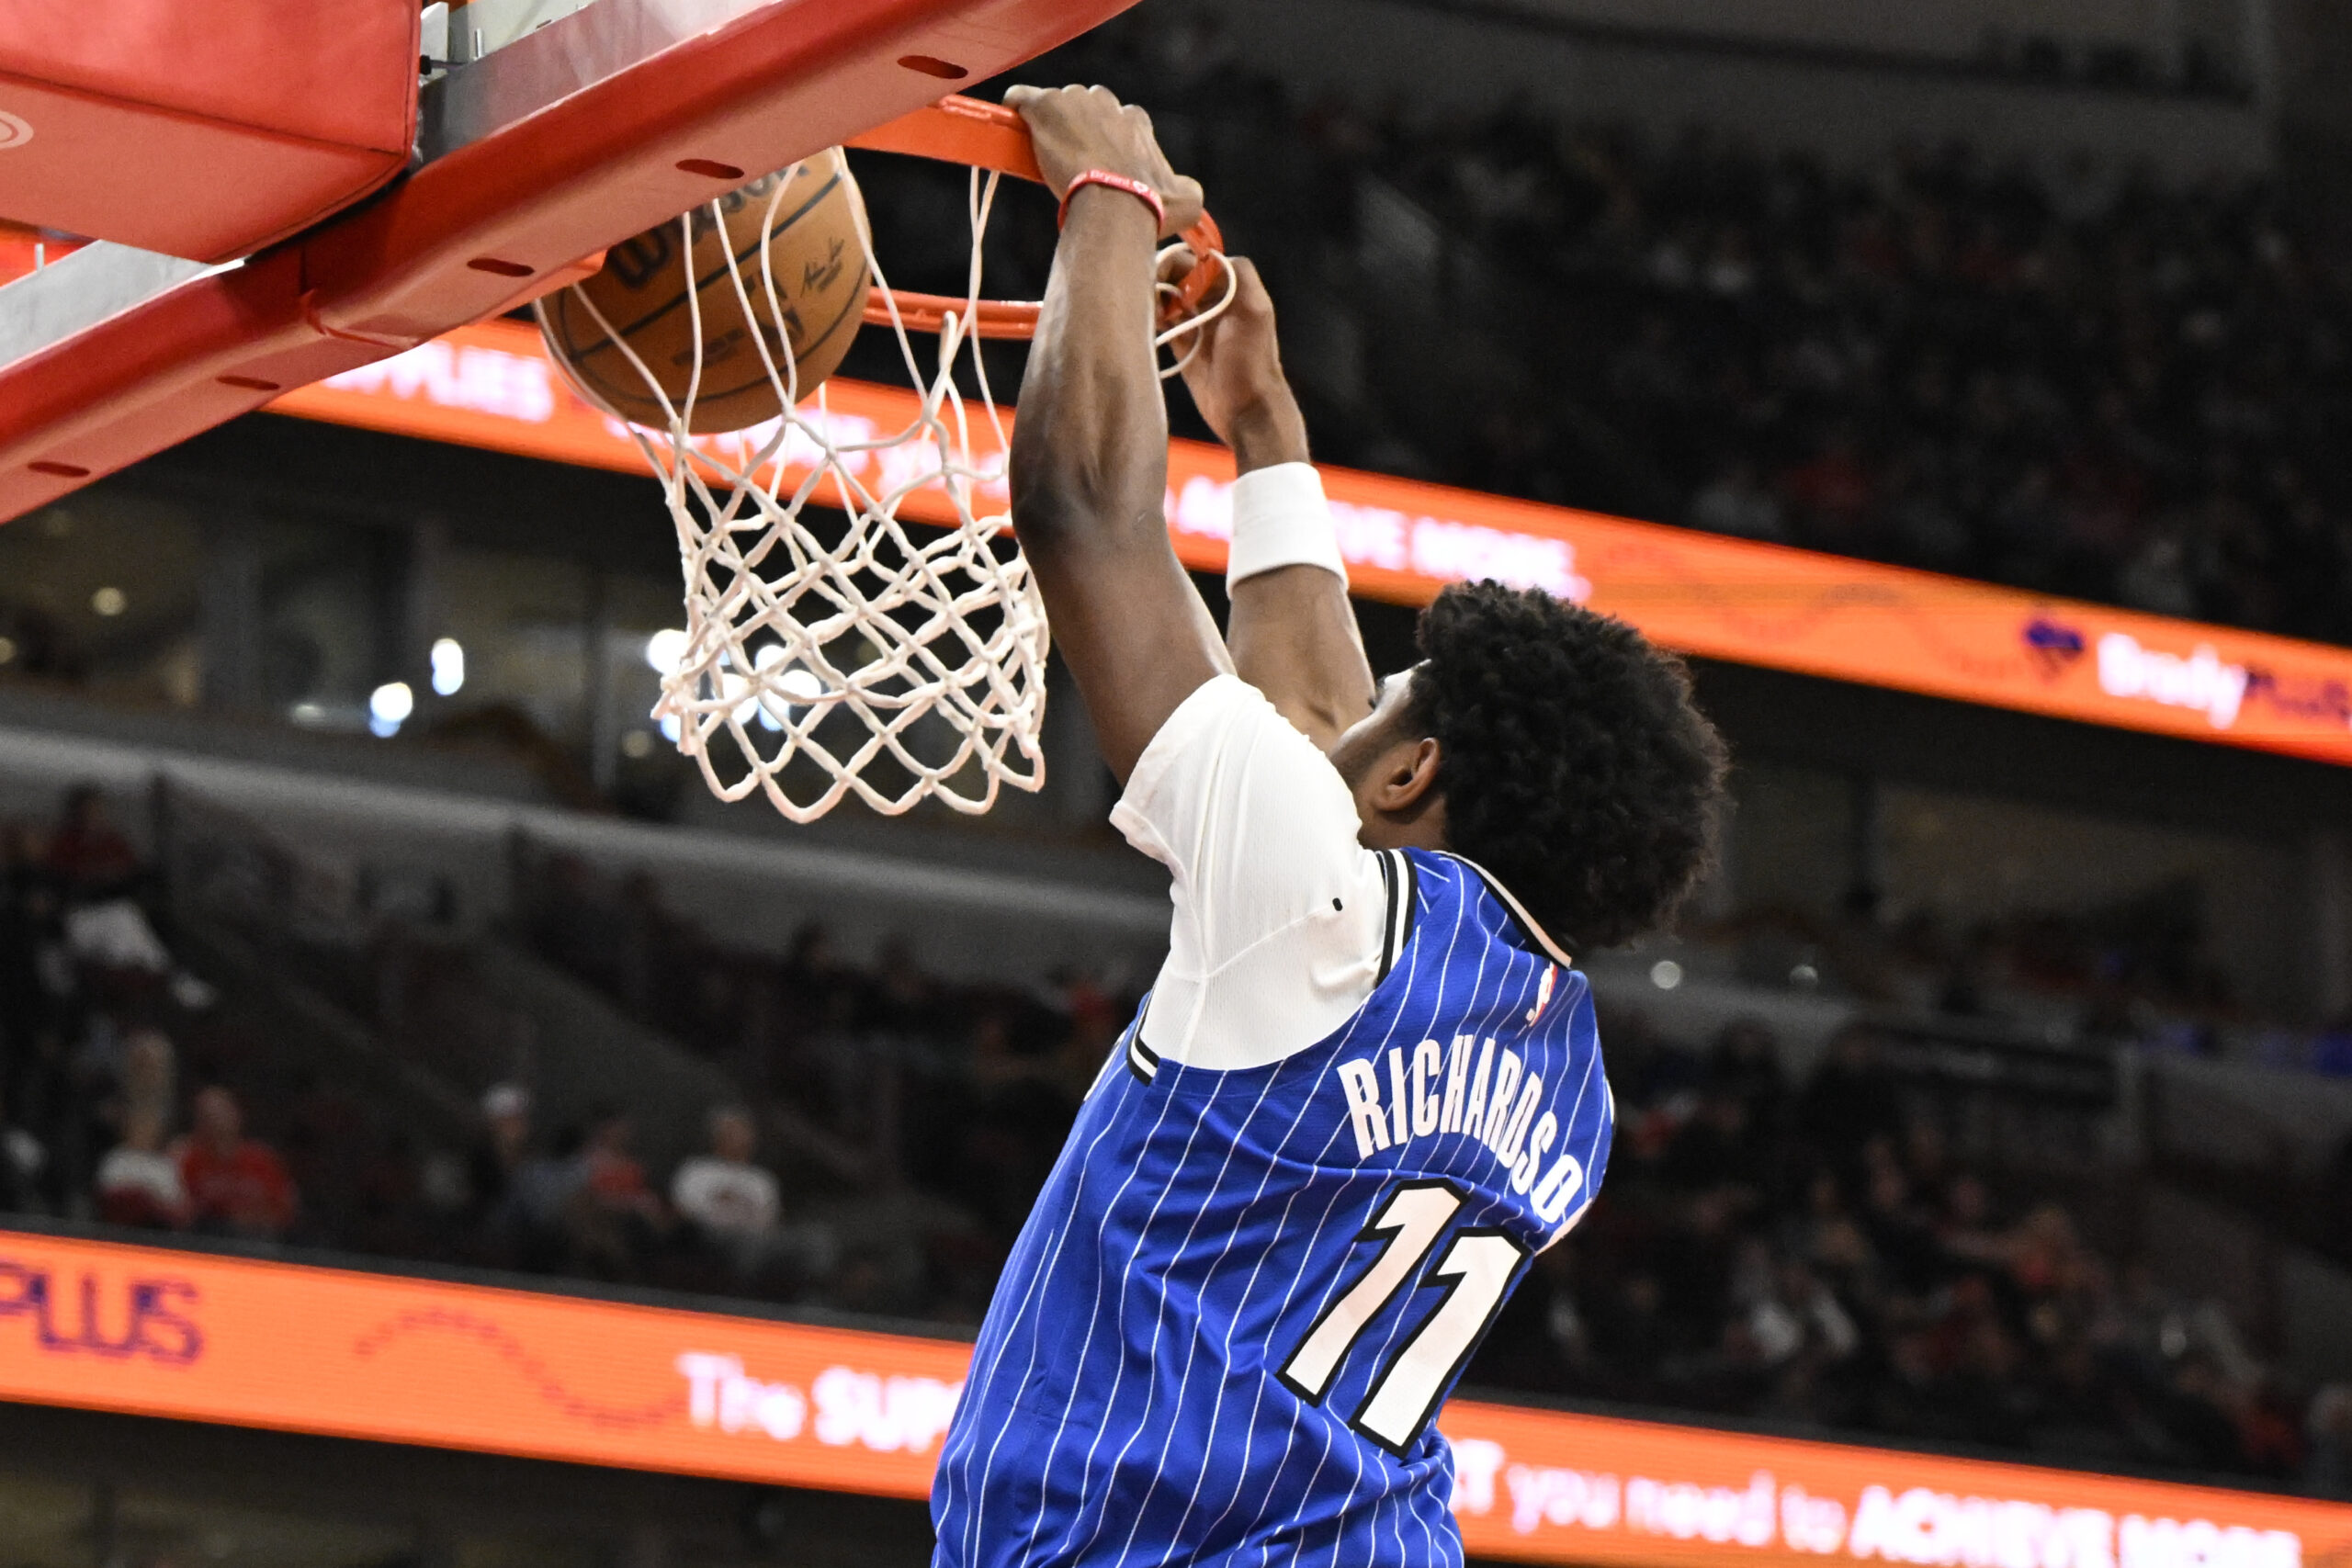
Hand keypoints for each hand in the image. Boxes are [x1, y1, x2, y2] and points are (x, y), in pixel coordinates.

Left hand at [1004, 83, 1205, 238]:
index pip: (1118, 121)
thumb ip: (1187, 190)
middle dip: (1080, 129)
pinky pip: (1022, 98)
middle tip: (1073, 162)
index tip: (1100, 165)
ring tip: (1045, 154)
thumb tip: (1184, 192)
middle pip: (1085, 108)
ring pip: (1056, 105)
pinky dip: (1017, 108)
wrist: (1117, 205)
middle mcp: (1106, 104)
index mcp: (1135, 122)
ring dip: (1051, 125)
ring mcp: (1073, 102)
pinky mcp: (1044, 108)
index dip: (1107, 142)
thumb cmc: (1152, 207)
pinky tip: (1015, 125)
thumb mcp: (1186, 201)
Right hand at [1161, 250, 1307, 470]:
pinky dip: (1151, 318)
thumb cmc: (1251, 360)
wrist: (1246, 410)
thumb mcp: (1253, 310)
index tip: (1158, 278)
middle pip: (1175, 274)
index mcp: (1231, 284)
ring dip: (1151, 299)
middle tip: (1146, 298)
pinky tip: (1147, 326)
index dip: (1173, 263)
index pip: (1194, 258)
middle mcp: (1212, 297)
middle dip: (1158, 280)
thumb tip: (1205, 255)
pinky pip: (1160, 321)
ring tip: (1147, 315)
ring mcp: (1196, 320)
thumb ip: (1239, 275)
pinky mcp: (1182, 343)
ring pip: (1165, 295)